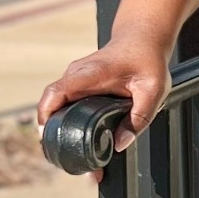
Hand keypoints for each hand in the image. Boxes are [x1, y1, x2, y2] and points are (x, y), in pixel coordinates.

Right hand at [35, 26, 172, 166]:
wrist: (142, 39)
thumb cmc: (147, 61)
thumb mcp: (153, 90)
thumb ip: (139, 117)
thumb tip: (120, 144)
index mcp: (90, 74)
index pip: (56, 92)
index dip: (46, 115)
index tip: (46, 136)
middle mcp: (76, 76)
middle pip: (51, 104)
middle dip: (52, 132)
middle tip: (62, 158)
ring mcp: (75, 80)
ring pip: (57, 106)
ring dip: (58, 129)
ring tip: (70, 156)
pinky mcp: (79, 85)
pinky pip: (65, 104)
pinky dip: (65, 121)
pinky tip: (75, 141)